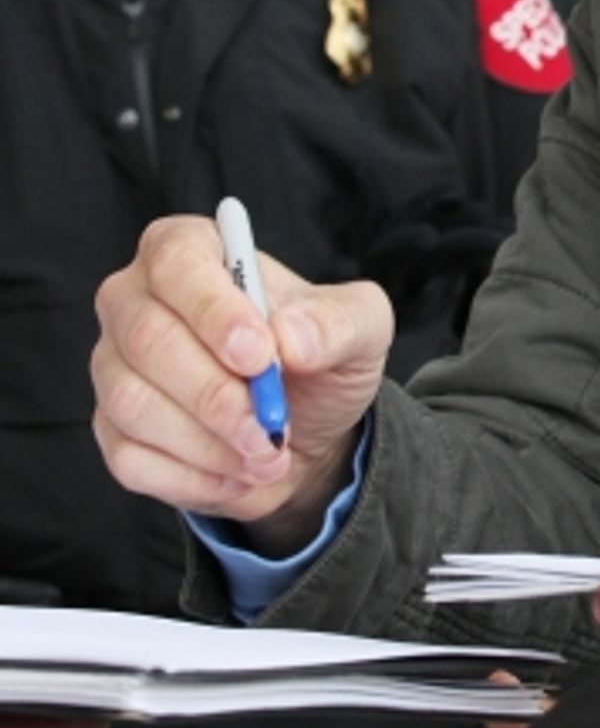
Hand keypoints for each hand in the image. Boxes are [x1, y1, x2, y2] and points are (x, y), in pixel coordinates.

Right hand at [91, 214, 393, 550]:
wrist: (305, 426)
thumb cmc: (319, 353)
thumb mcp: (359, 328)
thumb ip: (337, 322)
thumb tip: (292, 335)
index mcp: (190, 250)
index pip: (176, 261)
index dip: (213, 310)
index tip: (259, 356)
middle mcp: (136, 299)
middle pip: (147, 338)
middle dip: (216, 394)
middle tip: (271, 427)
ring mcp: (114, 365)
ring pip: (132, 403)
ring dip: (209, 442)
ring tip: (266, 453)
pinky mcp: (112, 429)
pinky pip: (131, 458)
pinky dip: (193, 477)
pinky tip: (236, 473)